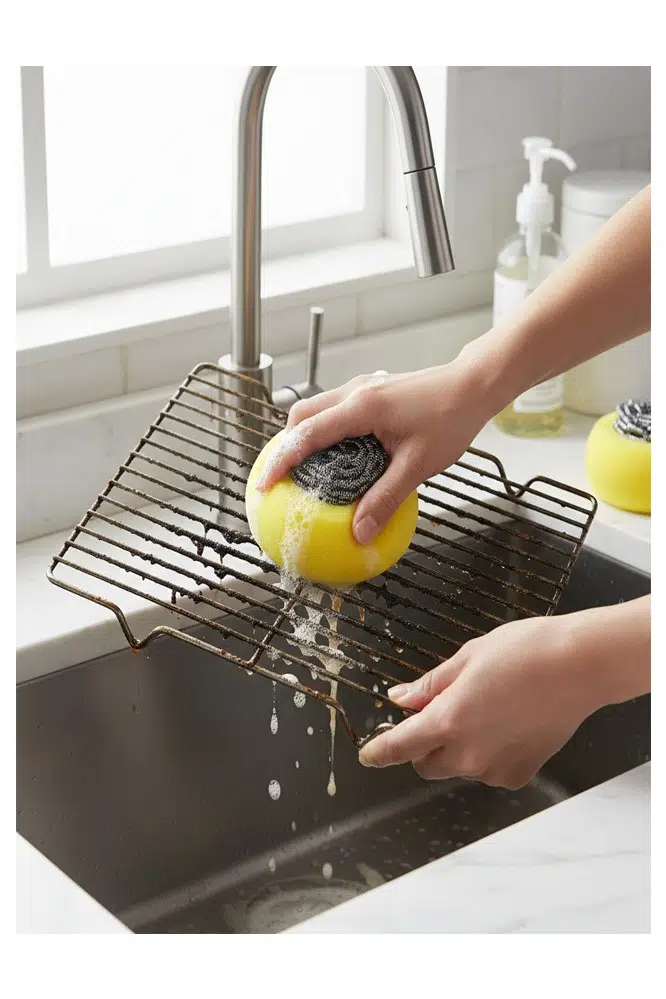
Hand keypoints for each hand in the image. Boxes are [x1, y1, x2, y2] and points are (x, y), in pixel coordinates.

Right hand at [257, 362, 491, 544]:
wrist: (474, 385)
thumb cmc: (451, 419)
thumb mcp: (418, 466)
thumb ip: (385, 499)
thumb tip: (360, 533)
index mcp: (360, 408)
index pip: (306, 434)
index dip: (280, 460)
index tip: (264, 484)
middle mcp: (355, 392)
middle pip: (302, 415)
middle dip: (285, 445)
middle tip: (283, 477)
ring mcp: (363, 387)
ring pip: (317, 409)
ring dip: (305, 436)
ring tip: (306, 469)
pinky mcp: (373, 390)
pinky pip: (336, 409)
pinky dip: (326, 430)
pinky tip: (340, 456)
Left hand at [358, 614, 603, 788]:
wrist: (580, 665)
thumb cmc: (526, 652)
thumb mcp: (468, 657)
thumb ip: (431, 685)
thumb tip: (402, 699)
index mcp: (447, 721)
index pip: (399, 747)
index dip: (379, 752)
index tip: (369, 755)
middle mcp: (468, 754)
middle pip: (427, 764)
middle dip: (424, 745)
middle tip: (441, 711)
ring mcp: (495, 768)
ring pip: (459, 768)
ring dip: (458, 748)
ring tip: (485, 709)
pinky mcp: (521, 773)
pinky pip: (489, 770)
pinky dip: (488, 754)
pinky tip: (506, 724)